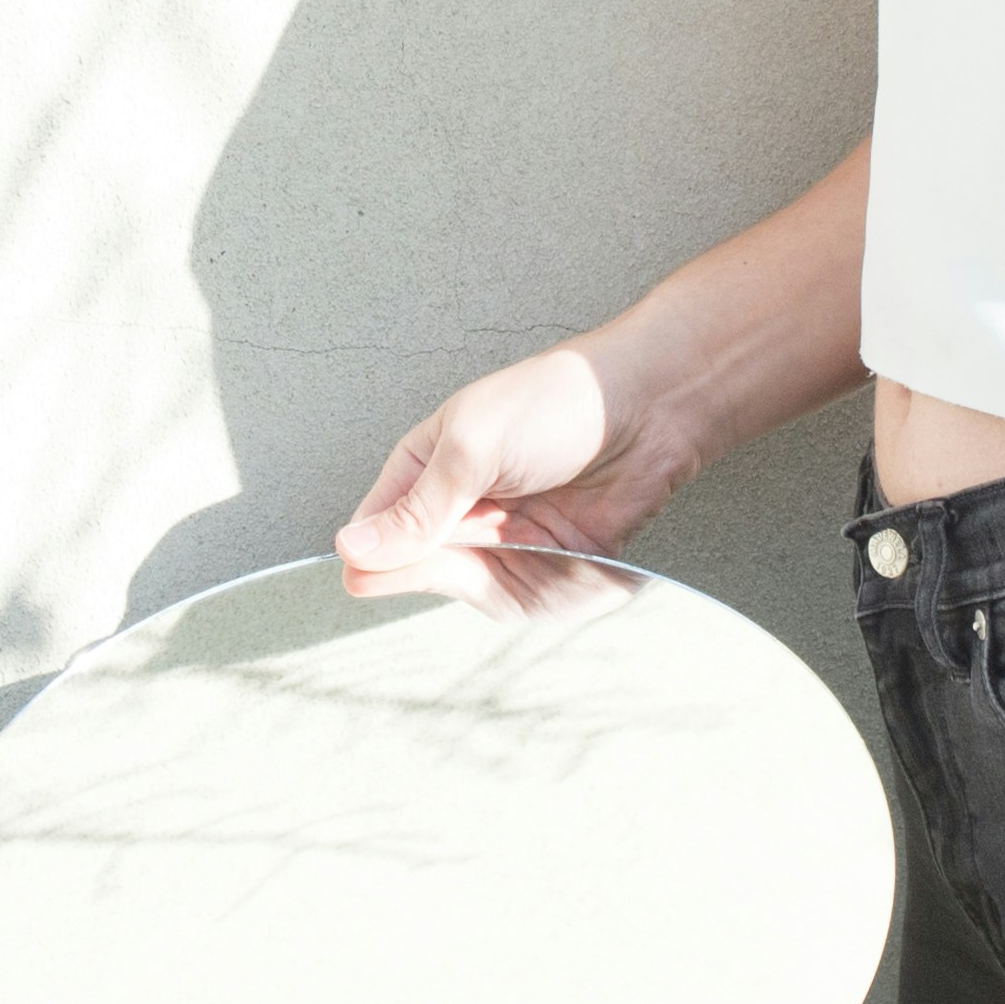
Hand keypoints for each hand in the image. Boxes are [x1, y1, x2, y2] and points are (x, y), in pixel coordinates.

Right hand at [329, 346, 669, 592]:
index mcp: (425, 466)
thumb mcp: (472, 447)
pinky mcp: (544, 566)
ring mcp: (500, 541)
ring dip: (499, 576)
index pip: (375, 530)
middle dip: (446, 564)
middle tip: (479, 535)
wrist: (650, 410)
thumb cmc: (560, 402)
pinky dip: (544, 588)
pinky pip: (525, 601)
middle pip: (418, 568)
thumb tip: (354, 548)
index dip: (374, 556)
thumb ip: (417, 509)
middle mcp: (457, 509)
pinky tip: (563, 556)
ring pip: (473, 591)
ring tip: (531, 530)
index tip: (377, 569)